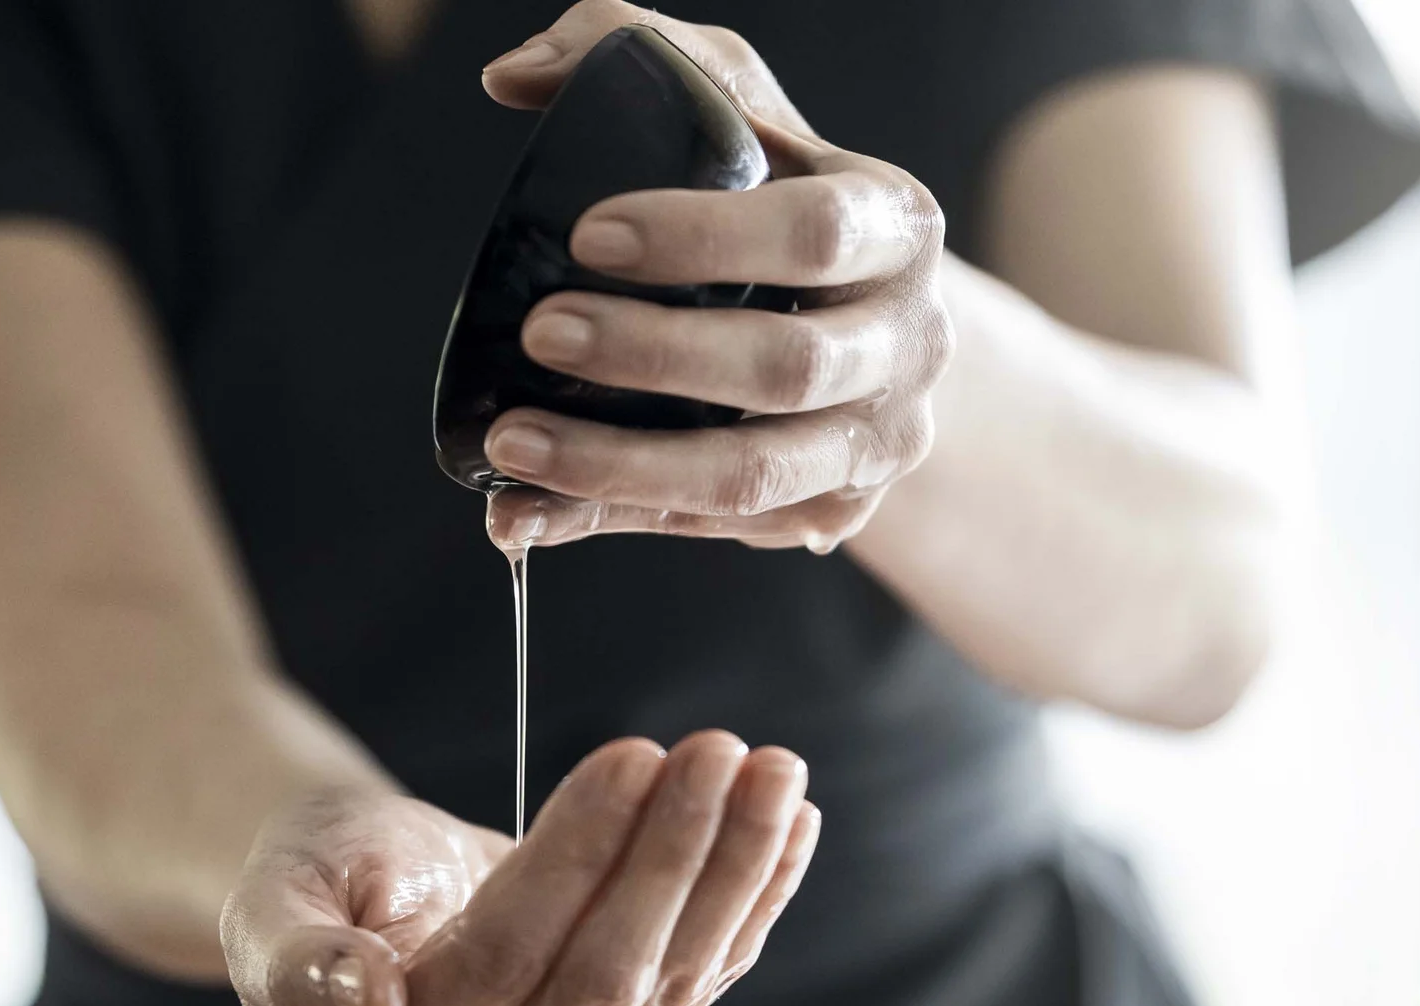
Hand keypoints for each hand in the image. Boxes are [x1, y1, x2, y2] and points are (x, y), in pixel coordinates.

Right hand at [221, 733, 816, 1005]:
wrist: (354, 910)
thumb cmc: (308, 888)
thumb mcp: (270, 902)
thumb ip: (295, 956)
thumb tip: (367, 1001)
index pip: (504, 963)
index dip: (575, 860)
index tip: (631, 755)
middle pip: (601, 984)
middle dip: (672, 861)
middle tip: (718, 748)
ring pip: (665, 988)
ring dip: (729, 874)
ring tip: (771, 768)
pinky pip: (697, 990)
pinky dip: (749, 904)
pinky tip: (789, 827)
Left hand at [478, 2, 951, 554]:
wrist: (881, 334)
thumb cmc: (788, 204)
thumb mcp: (742, 113)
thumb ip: (640, 60)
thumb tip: (511, 80)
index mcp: (897, 230)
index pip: (812, 234)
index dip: (700, 238)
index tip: (588, 233)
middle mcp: (909, 347)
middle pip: (785, 369)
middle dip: (652, 355)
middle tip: (540, 331)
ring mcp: (875, 446)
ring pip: (750, 476)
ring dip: (619, 466)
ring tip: (510, 444)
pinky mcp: (829, 517)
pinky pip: (712, 532)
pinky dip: (612, 520)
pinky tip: (524, 511)